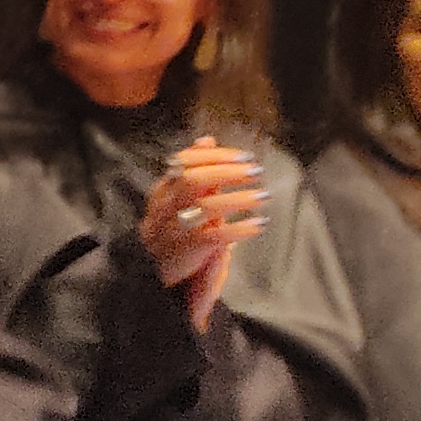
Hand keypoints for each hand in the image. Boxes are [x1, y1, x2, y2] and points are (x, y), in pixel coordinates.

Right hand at [141, 141, 264, 331]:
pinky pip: (216, 237)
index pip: (183, 163)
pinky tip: (257, 224)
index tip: (243, 157)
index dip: (214, 156)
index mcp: (161, 194)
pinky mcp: (186, 254)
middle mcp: (163, 211)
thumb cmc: (176, 236)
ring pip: (204, 207)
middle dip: (227, 172)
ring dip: (238, 198)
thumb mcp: (182, 201)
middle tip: (254, 171)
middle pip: (192, 180)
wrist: (159, 281)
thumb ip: (195, 172)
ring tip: (261, 196)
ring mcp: (173, 233)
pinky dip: (240, 228)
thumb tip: (205, 139)